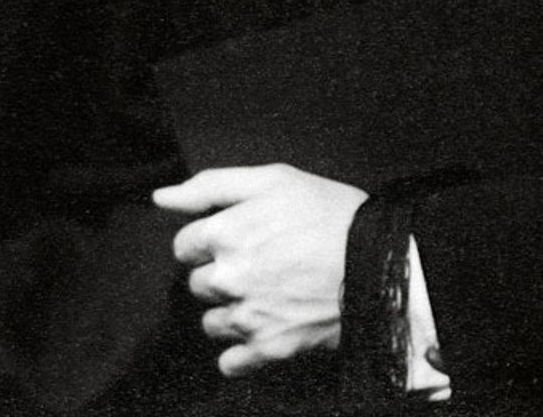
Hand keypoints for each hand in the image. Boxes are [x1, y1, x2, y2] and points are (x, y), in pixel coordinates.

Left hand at [152, 163, 366, 376]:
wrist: (381, 260)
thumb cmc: (329, 214)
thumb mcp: (271, 179)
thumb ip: (209, 186)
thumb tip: (161, 197)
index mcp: (224, 234)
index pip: (184, 246)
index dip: (208, 240)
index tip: (236, 238)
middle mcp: (228, 278)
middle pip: (197, 284)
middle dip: (219, 274)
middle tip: (258, 263)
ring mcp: (248, 316)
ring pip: (211, 322)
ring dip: (229, 311)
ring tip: (266, 294)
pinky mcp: (270, 348)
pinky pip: (231, 362)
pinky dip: (241, 352)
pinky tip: (263, 329)